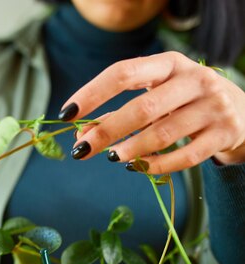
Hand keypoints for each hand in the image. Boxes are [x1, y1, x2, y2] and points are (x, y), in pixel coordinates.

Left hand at [63, 51, 244, 173]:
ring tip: (112, 157)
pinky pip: (184, 157)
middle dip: (107, 131)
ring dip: (130, 149)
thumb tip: (82, 136)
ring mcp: (213, 107)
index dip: (93, 93)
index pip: (124, 72)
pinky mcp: (224, 134)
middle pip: (143, 107)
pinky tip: (138, 167)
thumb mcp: (156, 97)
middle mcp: (195, 80)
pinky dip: (156, 165)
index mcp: (170, 63)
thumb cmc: (184, 102)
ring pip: (163, 134)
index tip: (68, 113)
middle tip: (81, 149)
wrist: (242, 111)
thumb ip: (119, 114)